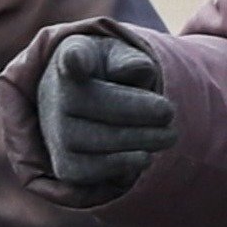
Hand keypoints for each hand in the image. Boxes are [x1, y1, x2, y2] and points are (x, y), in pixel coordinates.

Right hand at [37, 33, 172, 201]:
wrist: (81, 105)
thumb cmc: (107, 74)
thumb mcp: (119, 57)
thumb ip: (129, 59)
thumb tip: (140, 68)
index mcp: (74, 56)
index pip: (71, 57)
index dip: (74, 59)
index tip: (77, 59)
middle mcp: (56, 95)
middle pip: (102, 105)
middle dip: (143, 112)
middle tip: (170, 114)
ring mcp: (56, 132)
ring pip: (102, 140)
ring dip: (142, 140)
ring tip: (168, 136)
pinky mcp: (63, 164)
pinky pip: (93, 170)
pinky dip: (123, 165)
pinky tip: (145, 156)